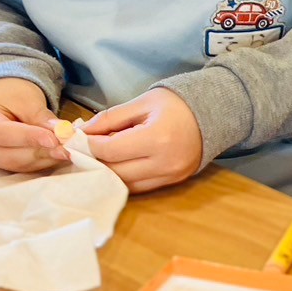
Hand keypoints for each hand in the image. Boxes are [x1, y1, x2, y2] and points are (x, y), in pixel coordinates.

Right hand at [0, 77, 67, 172]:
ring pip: (18, 166)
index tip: (53, 139)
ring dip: (45, 159)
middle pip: (9, 156)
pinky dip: (41, 162)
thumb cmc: (8, 93)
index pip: (1, 134)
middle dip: (41, 152)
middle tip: (69, 148)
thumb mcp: (25, 98)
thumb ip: (40, 117)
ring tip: (68, 150)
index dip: (28, 138)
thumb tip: (61, 134)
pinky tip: (58, 155)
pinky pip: (21, 168)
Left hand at [81, 88, 202, 192]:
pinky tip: (116, 166)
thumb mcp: (142, 103)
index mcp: (157, 139)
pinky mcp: (174, 182)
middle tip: (79, 150)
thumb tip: (81, 132)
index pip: (110, 151)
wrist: (215, 112)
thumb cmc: (177, 103)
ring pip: (125, 185)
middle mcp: (164, 163)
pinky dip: (124, 178)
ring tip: (96, 159)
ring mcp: (170, 176)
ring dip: (107, 174)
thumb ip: (110, 118)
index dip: (88, 145)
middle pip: (114, 172)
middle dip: (93, 161)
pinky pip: (140, 188)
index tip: (76, 137)